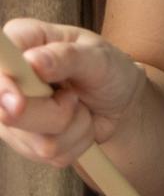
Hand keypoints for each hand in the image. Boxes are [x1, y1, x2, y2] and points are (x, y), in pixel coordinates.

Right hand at [0, 18, 145, 169]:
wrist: (120, 102)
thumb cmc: (108, 70)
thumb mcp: (99, 57)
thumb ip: (67, 56)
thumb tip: (34, 61)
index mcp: (21, 42)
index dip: (2, 86)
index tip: (17, 101)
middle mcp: (7, 79)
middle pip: (9, 113)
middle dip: (56, 113)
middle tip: (74, 96)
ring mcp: (9, 112)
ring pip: (35, 140)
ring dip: (73, 127)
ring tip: (80, 106)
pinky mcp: (22, 140)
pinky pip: (47, 154)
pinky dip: (75, 142)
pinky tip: (78, 124)